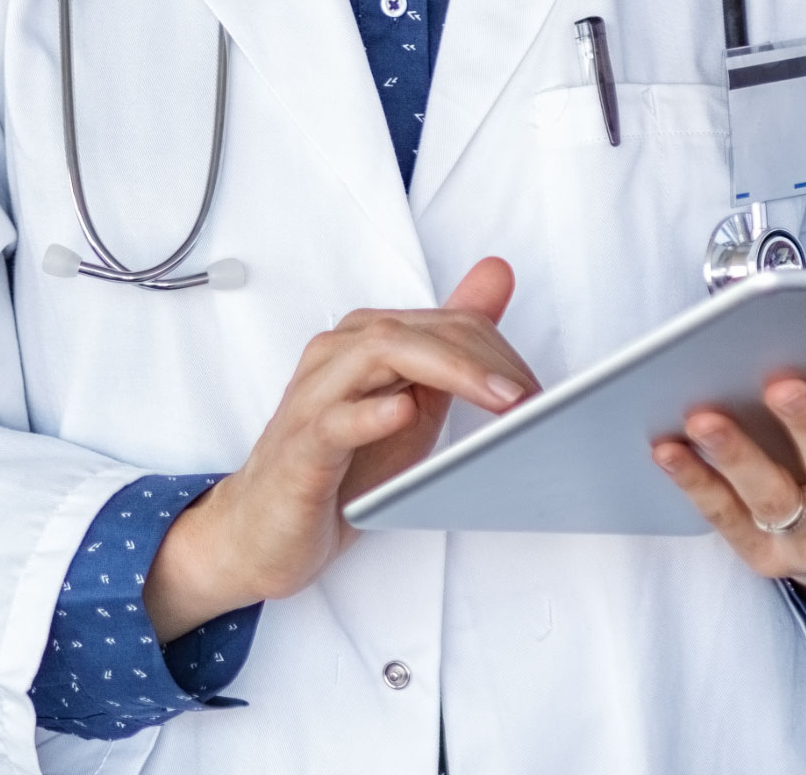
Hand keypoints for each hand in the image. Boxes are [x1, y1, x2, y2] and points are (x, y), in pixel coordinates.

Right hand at [145, 258, 536, 640]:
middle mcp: (337, 356)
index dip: (500, 353)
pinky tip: (403, 412)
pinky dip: (371, 413)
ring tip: (497, 400)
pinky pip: (334, 421)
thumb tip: (497, 275)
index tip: (540, 393)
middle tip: (531, 397)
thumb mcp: (412, 401)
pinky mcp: (301, 448)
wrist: (265, 530)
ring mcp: (314, 399)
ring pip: (378, 354)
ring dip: (448, 371)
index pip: (444, 324)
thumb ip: (451, 345)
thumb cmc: (339, 467)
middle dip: (484, 359)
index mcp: (366, 342)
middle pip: (417, 332)